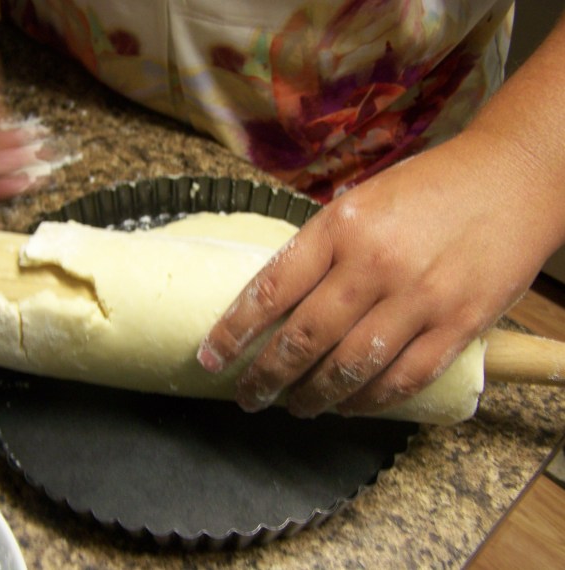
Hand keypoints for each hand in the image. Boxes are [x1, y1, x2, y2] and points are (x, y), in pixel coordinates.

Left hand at [198, 135, 555, 417]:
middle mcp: (375, 264)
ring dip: (313, 396)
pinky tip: (348, 406)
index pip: (271, 287)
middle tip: (247, 396)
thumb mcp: (361, 201)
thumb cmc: (429, 187)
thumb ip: (322, 247)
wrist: (513, 177)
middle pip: (304, 337)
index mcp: (341, 226)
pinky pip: (403, 378)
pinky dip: (369, 401)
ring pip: (350, 367)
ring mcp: (419, 297)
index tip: (212, 357)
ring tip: (295, 407)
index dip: (234, 330)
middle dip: (266, 376)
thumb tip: (277, 299)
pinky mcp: (459, 324)